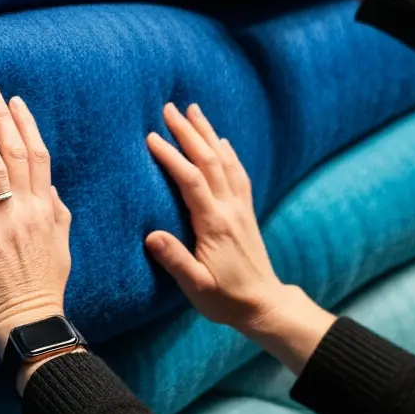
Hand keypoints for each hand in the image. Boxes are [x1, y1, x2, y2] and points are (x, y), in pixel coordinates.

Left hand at [0, 86, 72, 361]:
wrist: (34, 324)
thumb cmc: (45, 289)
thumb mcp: (62, 248)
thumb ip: (58, 216)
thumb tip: (52, 191)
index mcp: (47, 210)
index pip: (38, 157)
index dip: (26, 126)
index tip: (16, 102)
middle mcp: (29, 211)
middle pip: (16, 154)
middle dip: (2, 119)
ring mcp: (6, 226)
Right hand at [145, 102, 334, 373]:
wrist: (264, 305)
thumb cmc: (226, 300)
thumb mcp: (196, 287)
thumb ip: (175, 260)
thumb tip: (151, 235)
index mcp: (214, 225)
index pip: (191, 181)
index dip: (171, 156)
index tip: (151, 137)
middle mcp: (230, 210)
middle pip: (209, 161)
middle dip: (189, 132)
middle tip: (169, 108)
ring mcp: (240, 209)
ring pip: (225, 161)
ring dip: (208, 134)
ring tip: (194, 110)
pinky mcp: (246, 213)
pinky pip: (238, 174)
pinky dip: (229, 153)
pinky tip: (222, 141)